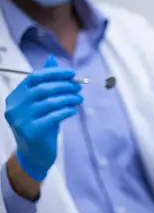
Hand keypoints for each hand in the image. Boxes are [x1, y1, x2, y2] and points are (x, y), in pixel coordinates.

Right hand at [4, 54, 81, 180]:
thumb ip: (46, 82)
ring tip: (79, 98)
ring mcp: (21, 120)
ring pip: (49, 102)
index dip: (54, 73)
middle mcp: (15, 107)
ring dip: (68, 98)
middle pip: (43, 89)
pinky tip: (73, 110)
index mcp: (16, 96)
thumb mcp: (42, 103)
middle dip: (64, 86)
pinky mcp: (31, 132)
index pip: (34, 78)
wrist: (34, 154)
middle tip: (79, 87)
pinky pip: (52, 117)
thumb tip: (52, 59)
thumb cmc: (40, 124)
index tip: (72, 73)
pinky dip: (66, 111)